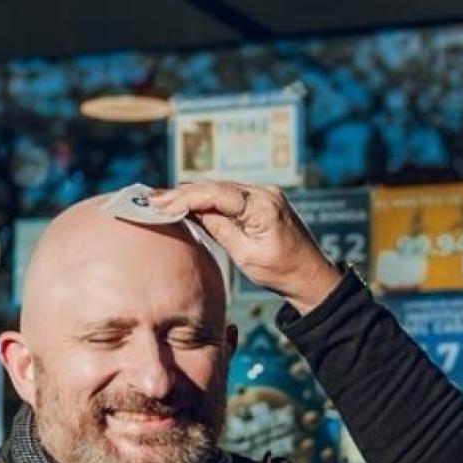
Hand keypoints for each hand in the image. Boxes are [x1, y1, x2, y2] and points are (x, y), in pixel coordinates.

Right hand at [150, 181, 344, 314]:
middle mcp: (265, 193)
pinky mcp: (262, 200)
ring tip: (161, 199)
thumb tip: (192, 211)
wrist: (311, 275)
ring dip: (191, 193)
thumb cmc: (281, 272)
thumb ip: (219, 229)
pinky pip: (229, 194)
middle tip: (151, 198)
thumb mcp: (245, 255)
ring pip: (220, 188)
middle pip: (215, 187)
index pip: (216, 194)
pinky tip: (185, 201)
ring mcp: (265, 194)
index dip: (185, 197)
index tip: (159, 204)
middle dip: (182, 192)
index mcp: (263, 206)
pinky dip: (206, 197)